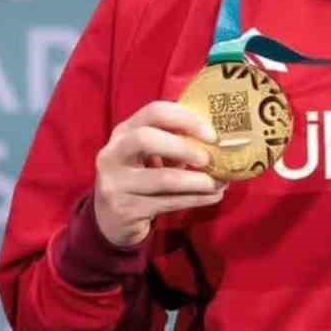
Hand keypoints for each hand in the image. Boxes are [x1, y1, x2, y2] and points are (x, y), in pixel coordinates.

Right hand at [93, 100, 227, 247]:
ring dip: (197, 181)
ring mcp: (116, 183)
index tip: (212, 134)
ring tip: (219, 183)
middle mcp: (114, 153)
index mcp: (124, 132)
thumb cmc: (140, 178)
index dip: (185, 119)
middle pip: (146, 139)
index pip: (154, 112)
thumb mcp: (149, 155)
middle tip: (208, 159)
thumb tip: (217, 142)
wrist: (110, 218)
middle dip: (183, 147)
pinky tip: (212, 196)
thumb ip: (174, 142)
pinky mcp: (126, 209)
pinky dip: (196, 199)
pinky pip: (168, 202)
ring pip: (162, 178)